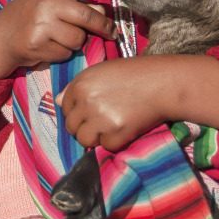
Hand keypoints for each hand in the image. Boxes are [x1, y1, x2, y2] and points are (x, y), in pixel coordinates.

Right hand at [0, 0, 117, 78]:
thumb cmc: (28, 17)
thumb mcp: (47, 2)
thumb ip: (72, 3)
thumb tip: (102, 13)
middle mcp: (47, 4)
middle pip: (88, 16)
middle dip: (104, 27)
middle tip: (111, 32)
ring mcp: (42, 25)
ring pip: (79, 38)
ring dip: (76, 42)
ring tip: (60, 38)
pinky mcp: (38, 44)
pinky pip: (66, 53)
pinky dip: (62, 53)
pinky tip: (49, 47)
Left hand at [57, 55, 218, 151]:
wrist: (162, 83)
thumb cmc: (133, 74)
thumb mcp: (101, 72)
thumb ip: (76, 86)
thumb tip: (56, 101)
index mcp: (81, 84)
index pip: (64, 107)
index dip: (78, 111)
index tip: (92, 110)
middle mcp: (86, 101)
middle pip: (72, 126)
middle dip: (85, 126)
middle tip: (103, 121)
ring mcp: (100, 118)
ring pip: (84, 139)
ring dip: (97, 137)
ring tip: (112, 126)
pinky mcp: (115, 132)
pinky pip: (106, 146)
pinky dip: (116, 141)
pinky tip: (126, 127)